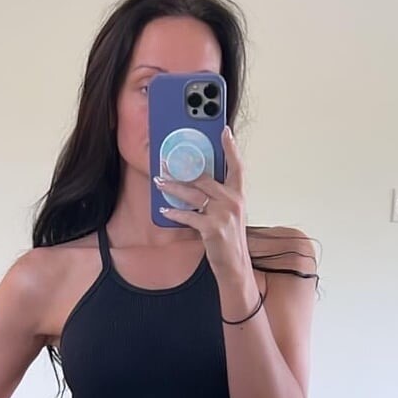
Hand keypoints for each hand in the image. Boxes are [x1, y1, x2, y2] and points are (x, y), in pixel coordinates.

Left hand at [154, 125, 250, 279]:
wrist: (235, 266)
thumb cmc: (229, 240)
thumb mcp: (230, 215)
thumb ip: (218, 198)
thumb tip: (196, 184)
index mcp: (238, 195)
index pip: (237, 166)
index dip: (231, 148)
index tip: (224, 130)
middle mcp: (233, 201)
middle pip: (204, 178)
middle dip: (182, 169)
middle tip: (165, 161)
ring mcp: (223, 214)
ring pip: (193, 194)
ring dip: (173, 187)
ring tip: (159, 181)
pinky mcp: (212, 228)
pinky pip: (189, 215)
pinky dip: (175, 213)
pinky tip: (164, 209)